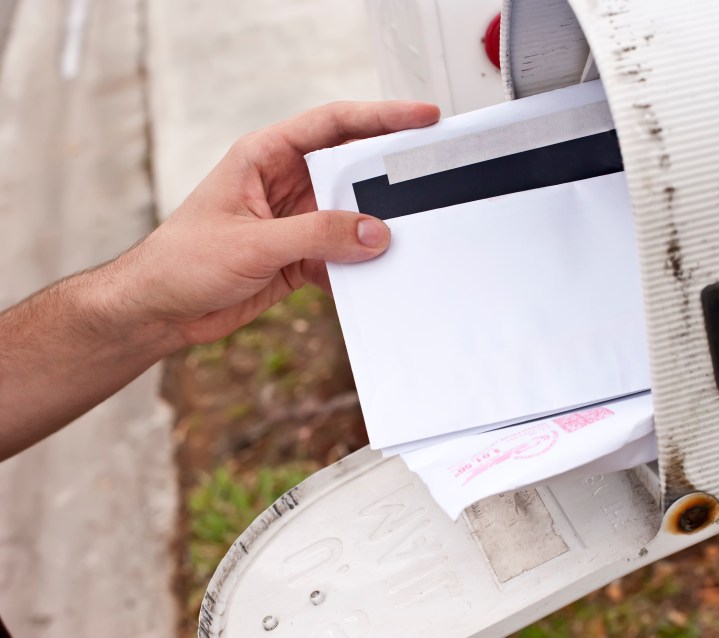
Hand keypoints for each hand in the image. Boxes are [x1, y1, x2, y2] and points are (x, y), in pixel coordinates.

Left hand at [114, 100, 439, 345]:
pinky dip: (358, 269)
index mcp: (266, 156)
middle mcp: (285, 183)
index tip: (421, 119)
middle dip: (387, 180)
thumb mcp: (252, 243)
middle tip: (424, 185)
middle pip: (351, 171)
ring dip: (374, 233)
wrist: (158, 310)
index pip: (333, 125)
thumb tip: (373, 233)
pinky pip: (343, 256)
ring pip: (352, 218)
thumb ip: (316, 236)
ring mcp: (295, 221)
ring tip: (404, 240)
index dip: (381, 117)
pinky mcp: (299, 256)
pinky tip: (371, 280)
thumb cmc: (181, 261)